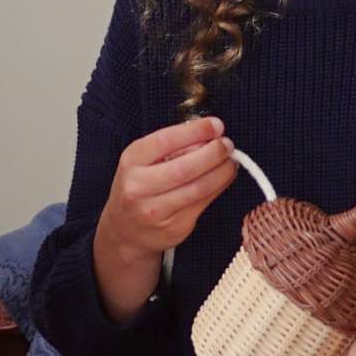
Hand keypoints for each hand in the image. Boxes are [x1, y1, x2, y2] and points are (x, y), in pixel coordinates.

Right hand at [99, 118, 235, 254]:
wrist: (125, 230)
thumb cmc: (138, 186)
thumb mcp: (142, 160)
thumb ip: (171, 147)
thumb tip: (209, 137)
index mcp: (131, 162)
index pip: (166, 141)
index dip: (195, 131)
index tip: (216, 125)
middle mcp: (139, 187)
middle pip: (185, 167)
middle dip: (213, 153)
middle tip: (227, 145)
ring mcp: (156, 211)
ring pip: (199, 187)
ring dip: (222, 171)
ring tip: (230, 161)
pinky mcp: (175, 227)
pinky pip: (203, 203)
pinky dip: (219, 186)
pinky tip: (223, 177)